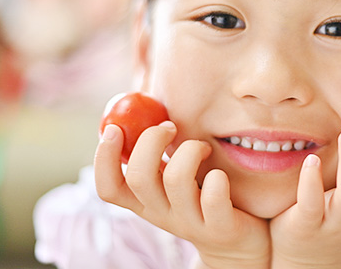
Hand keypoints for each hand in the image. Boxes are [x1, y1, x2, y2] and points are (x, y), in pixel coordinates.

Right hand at [94, 122, 269, 268]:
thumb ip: (156, 150)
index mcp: (145, 202)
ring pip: (176, 179)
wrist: (237, 243)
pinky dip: (217, 177)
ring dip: (190, 151)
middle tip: (171, 127)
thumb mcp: (173, 177)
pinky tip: (220, 174)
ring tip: (202, 149)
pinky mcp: (219, 227)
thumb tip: (139, 97)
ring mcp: (190, 223)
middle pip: (140, 177)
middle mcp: (161, 215)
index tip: (114, 129)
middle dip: (152, 140)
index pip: (109, 188)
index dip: (103, 158)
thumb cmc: (202, 196)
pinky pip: (213, 196)